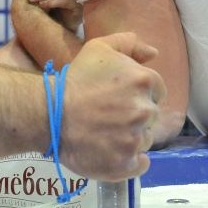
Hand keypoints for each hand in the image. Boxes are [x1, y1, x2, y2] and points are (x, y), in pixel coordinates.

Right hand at [59, 32, 164, 180]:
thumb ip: (129, 44)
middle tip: (110, 115)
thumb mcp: (99, 49)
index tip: (119, 98)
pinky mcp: (126, 163)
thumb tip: (154, 53)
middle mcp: (145, 110)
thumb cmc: (75, 78)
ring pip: (145, 139)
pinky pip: (141, 164)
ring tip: (106, 133)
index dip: (138, 94)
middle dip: (135, 115)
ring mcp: (136, 139)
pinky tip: (114, 152)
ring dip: (131, 137)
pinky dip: (132, 161)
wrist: (50, 112)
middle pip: (151, 116)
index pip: (157, 91)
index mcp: (144, 81)